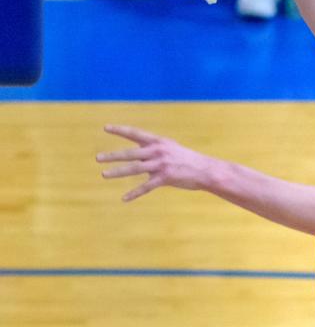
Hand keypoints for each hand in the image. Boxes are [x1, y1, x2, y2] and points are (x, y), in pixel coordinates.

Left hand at [97, 125, 211, 201]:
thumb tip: (135, 157)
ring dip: (118, 172)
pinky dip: (134, 193)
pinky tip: (124, 198)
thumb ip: (152, 152)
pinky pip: (146, 187)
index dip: (120, 130)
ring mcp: (161, 165)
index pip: (136, 134)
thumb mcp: (170, 149)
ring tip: (104, 174)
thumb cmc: (187, 159)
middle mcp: (158, 151)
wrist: (205, 170)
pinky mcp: (165, 178)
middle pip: (131, 153)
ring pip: (134, 169)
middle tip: (98, 158)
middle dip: (113, 155)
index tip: (106, 128)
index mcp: (159, 142)